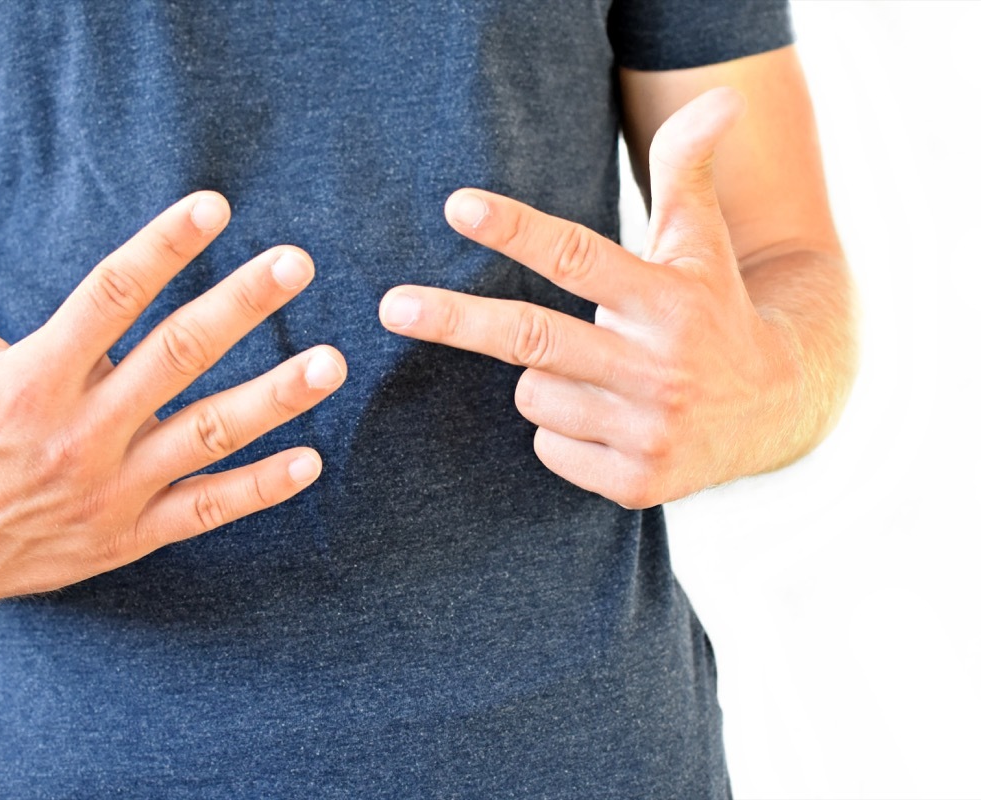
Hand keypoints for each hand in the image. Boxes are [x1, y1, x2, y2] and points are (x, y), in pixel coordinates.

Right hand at [0, 162, 345, 610]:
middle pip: (176, 355)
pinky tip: (310, 460)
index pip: (111, 295)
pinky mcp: (126, 535)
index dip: (164, 247)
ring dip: (274, 399)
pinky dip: (258, 489)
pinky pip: (203, 512)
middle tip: (297, 263)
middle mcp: (79, 430)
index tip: (216, 206)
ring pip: (207, 436)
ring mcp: (109, 488)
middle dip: (241, 306)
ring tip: (330, 364)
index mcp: (32, 375)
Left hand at [379, 88, 799, 507]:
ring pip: (532, 396)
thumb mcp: (703, 240)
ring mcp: (648, 431)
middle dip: (456, 320)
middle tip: (392, 305)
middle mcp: (659, 367)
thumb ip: (689, 169)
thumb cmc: (714, 310)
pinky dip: (560, 431)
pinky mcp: (637, 484)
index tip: (457, 207)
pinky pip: (548, 447)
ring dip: (542, 379)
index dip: (516, 231)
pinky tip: (607, 420)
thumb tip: (721, 96)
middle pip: (533, 338)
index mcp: (669, 301)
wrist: (779, 408)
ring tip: (598, 374)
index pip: (579, 258)